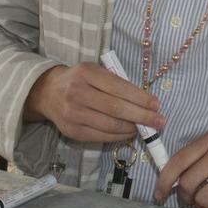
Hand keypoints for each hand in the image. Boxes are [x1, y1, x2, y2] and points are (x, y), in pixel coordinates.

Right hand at [24, 63, 163, 143]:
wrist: (48, 93)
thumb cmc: (79, 80)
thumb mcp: (95, 72)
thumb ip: (115, 83)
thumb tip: (144, 102)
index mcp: (86, 73)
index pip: (118, 87)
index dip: (140, 98)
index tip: (156, 105)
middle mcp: (77, 93)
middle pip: (116, 108)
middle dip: (141, 116)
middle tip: (159, 121)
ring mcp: (73, 114)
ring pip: (109, 125)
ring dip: (132, 128)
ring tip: (145, 127)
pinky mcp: (72, 131)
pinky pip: (100, 136)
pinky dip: (118, 136)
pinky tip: (129, 132)